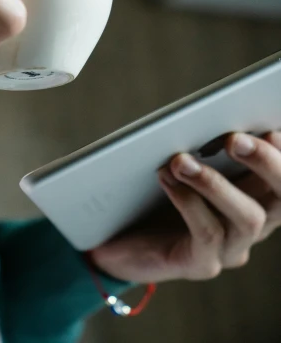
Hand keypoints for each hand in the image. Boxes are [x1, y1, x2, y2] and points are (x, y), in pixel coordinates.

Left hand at [90, 131, 280, 283]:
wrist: (114, 236)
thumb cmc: (151, 189)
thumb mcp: (183, 161)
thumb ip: (205, 145)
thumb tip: (216, 115)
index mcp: (253, 195)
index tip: (270, 130)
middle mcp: (248, 223)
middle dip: (266, 164)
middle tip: (234, 139)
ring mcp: (229, 248)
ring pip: (248, 219)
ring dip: (215, 184)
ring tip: (181, 160)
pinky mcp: (200, 264)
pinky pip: (207, 234)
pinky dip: (189, 202)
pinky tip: (167, 180)